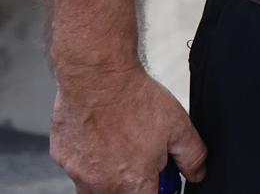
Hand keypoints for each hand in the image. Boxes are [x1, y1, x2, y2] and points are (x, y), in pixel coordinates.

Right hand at [51, 66, 205, 192]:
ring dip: (109, 174)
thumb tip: (197, 173)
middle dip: (133, 182)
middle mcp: (102, 185)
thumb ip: (192, 156)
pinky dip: (90, 158)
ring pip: (94, 188)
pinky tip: (100, 134)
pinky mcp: (62, 158)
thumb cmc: (135, 99)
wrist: (97, 77)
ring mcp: (78, 173)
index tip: (160, 177)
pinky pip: (77, 168)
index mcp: (133, 182)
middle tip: (142, 156)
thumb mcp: (179, 126)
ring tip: (120, 144)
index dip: (158, 188)